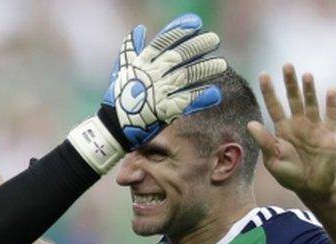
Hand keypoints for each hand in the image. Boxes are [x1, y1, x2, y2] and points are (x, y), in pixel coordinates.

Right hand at [101, 13, 227, 148]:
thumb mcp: (122, 70)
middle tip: (214, 40)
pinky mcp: (164, 111)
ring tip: (222, 64)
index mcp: (141, 64)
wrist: (114, 127)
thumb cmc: (118, 98)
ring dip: (205, 69)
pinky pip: (186, 101)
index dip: (180, 31)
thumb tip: (139, 29)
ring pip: (186, 76)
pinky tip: (215, 92)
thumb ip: (131, 49)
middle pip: (178, 56)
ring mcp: (158, 93)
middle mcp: (151, 75)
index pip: (162, 42)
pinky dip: (201, 97)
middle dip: (197, 46)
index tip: (196, 24)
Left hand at [247, 64, 335, 202]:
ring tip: (306, 75)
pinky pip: (331, 117)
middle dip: (289, 83)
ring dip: (309, 90)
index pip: (273, 106)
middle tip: (287, 65)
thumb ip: (264, 141)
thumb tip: (250, 123)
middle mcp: (297, 124)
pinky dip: (331, 104)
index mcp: (281, 130)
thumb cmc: (290, 175)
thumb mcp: (273, 160)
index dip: (269, 91)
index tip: (263, 75)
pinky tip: (330, 91)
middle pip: (292, 99)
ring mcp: (314, 128)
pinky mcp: (328, 134)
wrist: (313, 187)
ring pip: (310, 104)